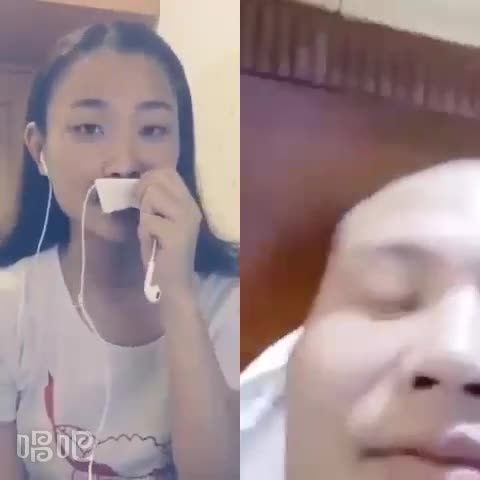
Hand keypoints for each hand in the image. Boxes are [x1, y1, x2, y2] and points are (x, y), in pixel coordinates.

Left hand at [135, 168, 201, 298]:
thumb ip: (155, 200)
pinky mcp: (177, 235)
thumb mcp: (160, 219)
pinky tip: (152, 244)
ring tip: (151, 231)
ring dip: (144, 214)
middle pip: (158, 178)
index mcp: (188, 201)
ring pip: (152, 195)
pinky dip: (144, 232)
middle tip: (144, 214)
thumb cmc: (162, 251)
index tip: (143, 200)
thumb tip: (138, 181)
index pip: (167, 171)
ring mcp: (186, 220)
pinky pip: (148, 220)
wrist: (174, 283)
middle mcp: (191, 207)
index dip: (148, 180)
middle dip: (143, 193)